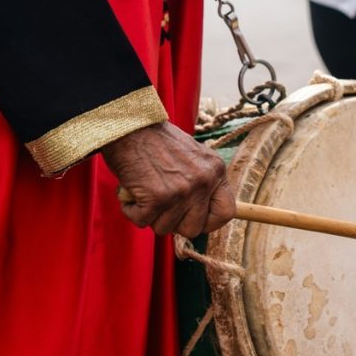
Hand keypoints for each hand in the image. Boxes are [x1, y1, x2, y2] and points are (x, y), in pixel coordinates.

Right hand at [102, 122, 235, 237]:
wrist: (129, 126)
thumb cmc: (156, 141)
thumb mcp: (193, 157)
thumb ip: (202, 182)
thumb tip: (202, 214)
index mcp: (216, 170)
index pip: (226, 213)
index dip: (208, 222)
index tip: (194, 219)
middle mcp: (203, 182)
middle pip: (193, 229)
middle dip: (174, 223)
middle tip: (161, 206)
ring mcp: (181, 191)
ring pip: (166, 228)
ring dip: (151, 215)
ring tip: (144, 192)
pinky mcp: (157, 198)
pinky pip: (142, 221)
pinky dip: (132, 211)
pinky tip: (131, 193)